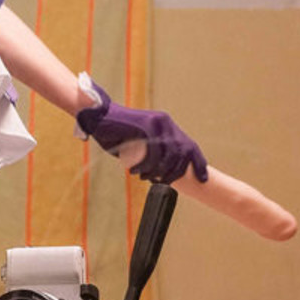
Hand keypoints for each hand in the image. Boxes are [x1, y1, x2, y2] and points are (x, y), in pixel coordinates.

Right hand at [77, 81, 208, 184]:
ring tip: (145, 177)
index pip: (190, 145)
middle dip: (175, 172)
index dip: (198, 163)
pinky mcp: (145, 126)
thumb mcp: (139, 143)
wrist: (97, 116)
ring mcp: (156, 123)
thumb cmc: (115, 131)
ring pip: (168, 154)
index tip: (202, 178)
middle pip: (182, 152)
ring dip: (158, 171)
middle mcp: (165, 122)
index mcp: (167, 125)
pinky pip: (152, 152)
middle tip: (162, 183)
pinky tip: (134, 170)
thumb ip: (153, 153)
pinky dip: (144, 165)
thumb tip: (161, 172)